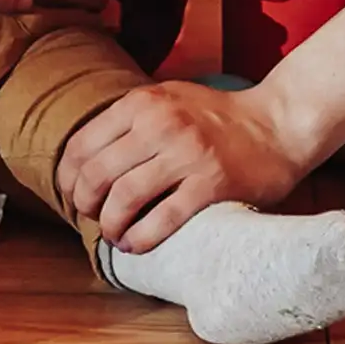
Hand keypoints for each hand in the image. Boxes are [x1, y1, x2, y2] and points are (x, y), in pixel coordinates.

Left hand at [57, 80, 305, 252]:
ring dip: (110, 225)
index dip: (68, 176)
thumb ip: (132, 119)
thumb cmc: (217, 117)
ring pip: (124, 198)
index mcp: (144, 102)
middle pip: (98, 174)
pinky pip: (162, 220)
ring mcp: (186, 154)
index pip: (84, 143)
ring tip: (114, 234)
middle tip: (90, 218)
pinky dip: (140, 239)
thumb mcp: (169, 98)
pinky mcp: (211, 185)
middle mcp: (161, 124)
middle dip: (85, 204)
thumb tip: (87, 158)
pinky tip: (136, 245)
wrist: (276, 124)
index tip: (69, 195)